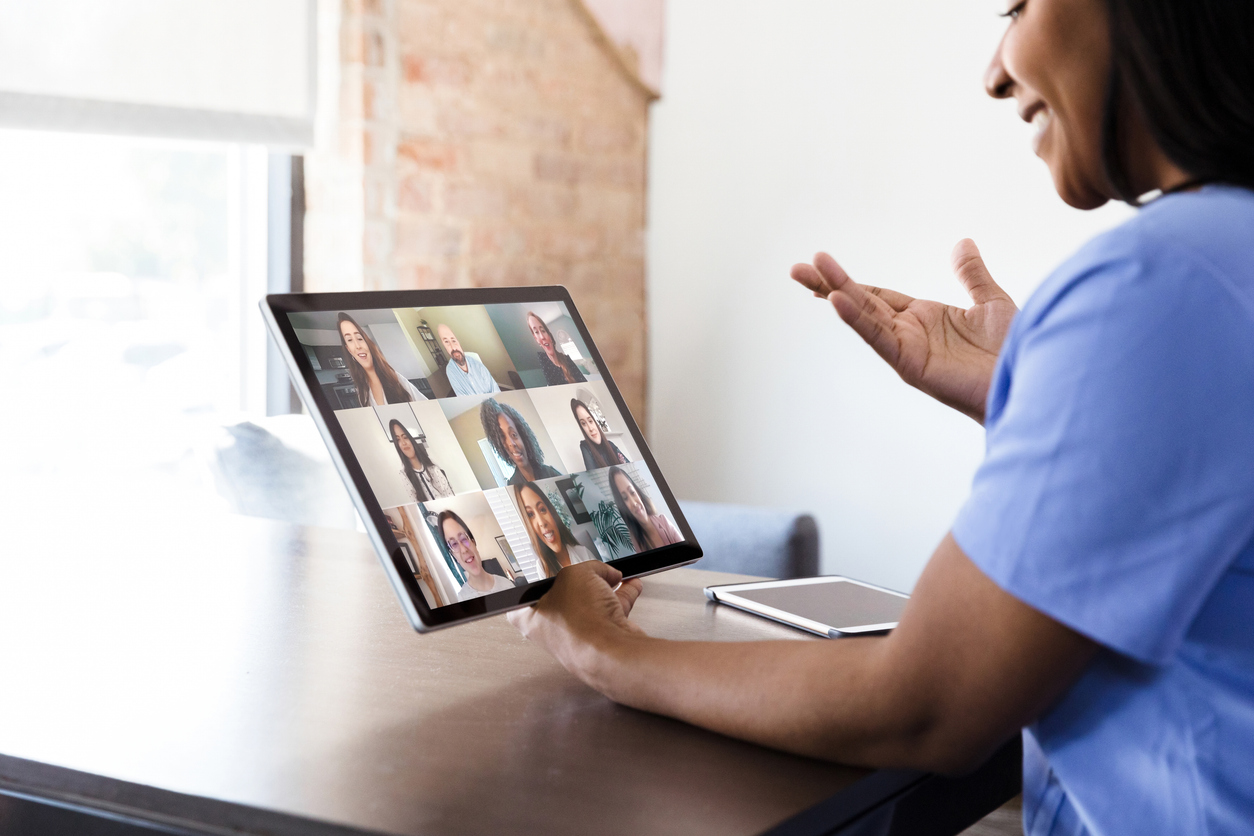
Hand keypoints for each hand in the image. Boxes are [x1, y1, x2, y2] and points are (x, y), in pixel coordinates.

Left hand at [508, 562, 644, 684]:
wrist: (611, 652)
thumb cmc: (582, 624)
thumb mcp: (576, 575)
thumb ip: (589, 568)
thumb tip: (601, 572)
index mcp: (532, 618)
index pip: (530, 595)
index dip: (544, 579)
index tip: (554, 569)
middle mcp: (554, 630)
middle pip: (568, 595)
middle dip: (584, 580)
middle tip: (592, 571)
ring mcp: (580, 636)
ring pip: (593, 604)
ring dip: (607, 587)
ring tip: (615, 575)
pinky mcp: (603, 640)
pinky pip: (611, 612)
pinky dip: (622, 597)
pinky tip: (630, 586)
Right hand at [791, 239, 1017, 423]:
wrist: (1030, 379)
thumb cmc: (1013, 349)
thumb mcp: (990, 301)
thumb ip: (971, 275)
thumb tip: (962, 243)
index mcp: (922, 318)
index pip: (876, 295)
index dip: (848, 280)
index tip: (819, 265)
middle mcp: (908, 333)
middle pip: (861, 302)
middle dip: (829, 283)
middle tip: (797, 267)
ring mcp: (906, 349)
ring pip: (864, 316)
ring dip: (836, 293)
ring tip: (809, 272)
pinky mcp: (911, 365)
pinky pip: (879, 338)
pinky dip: (858, 320)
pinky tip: (838, 300)